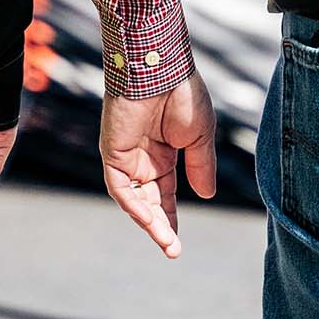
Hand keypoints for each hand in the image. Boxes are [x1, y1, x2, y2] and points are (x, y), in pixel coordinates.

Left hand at [99, 68, 216, 258]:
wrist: (161, 68)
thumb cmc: (183, 94)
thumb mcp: (200, 137)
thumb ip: (201, 167)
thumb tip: (206, 197)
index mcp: (165, 153)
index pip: (164, 194)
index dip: (171, 218)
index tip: (177, 244)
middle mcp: (143, 158)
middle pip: (149, 202)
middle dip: (160, 227)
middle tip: (172, 250)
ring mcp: (126, 155)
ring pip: (133, 199)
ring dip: (149, 222)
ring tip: (166, 242)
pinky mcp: (112, 151)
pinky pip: (119, 186)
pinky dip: (133, 205)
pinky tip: (149, 220)